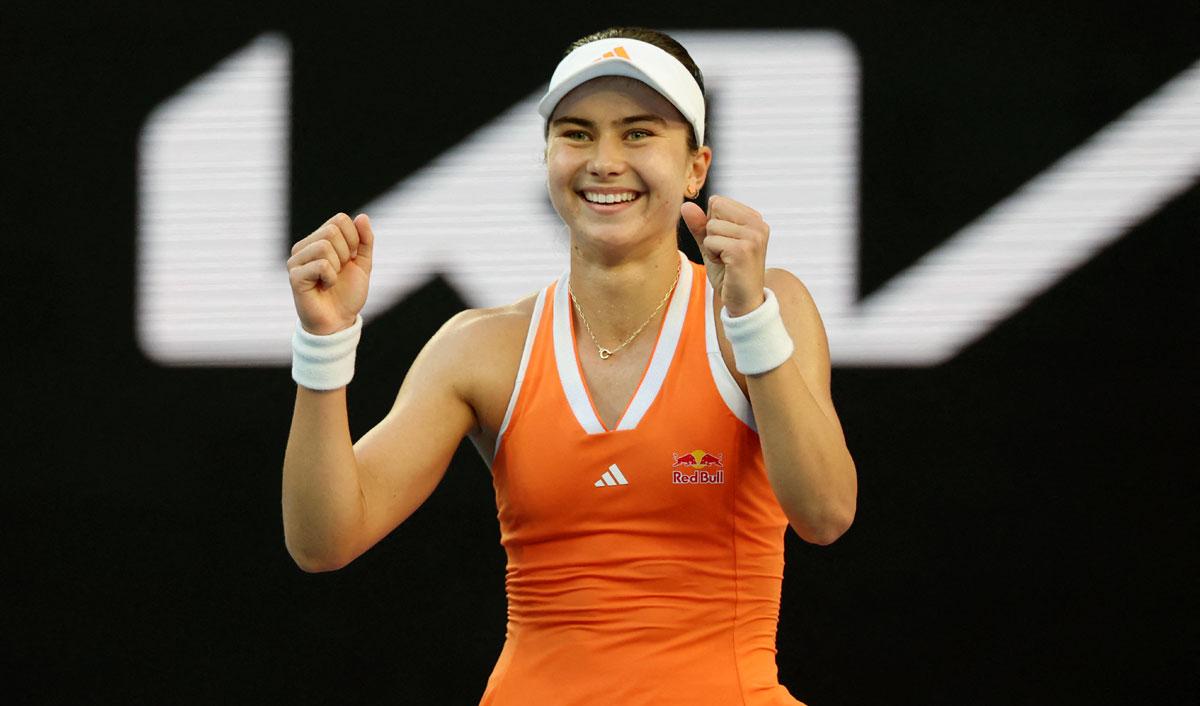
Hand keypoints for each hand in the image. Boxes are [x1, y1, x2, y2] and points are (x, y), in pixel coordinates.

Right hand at [286, 212, 374, 334]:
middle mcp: (304, 246)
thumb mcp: (363, 264)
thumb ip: (365, 240)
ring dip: (337, 267)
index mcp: (319, 239)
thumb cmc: (348, 293)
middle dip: (346, 253)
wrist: (339, 321)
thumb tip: (362, 217)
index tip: (351, 259)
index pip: (340, 219)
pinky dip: (331, 278)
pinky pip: (321, 265)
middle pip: (331, 231)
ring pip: (325, 246)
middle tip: (340, 271)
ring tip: (331, 280)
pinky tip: (324, 286)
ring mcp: (296, 260)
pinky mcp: (294, 275)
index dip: (354, 239)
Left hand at [681, 195, 767, 315]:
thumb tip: (686, 206)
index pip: (717, 202)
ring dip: (712, 246)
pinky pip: (710, 241)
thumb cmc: (729, 273)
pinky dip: (712, 255)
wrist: (743, 302)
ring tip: (726, 260)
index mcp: (754, 218)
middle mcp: (758, 223)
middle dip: (711, 232)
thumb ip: (700, 224)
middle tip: (725, 253)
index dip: (712, 224)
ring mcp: (753, 236)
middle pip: (715, 208)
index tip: (726, 244)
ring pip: (711, 226)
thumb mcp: (712, 245)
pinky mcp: (743, 249)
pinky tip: (726, 266)